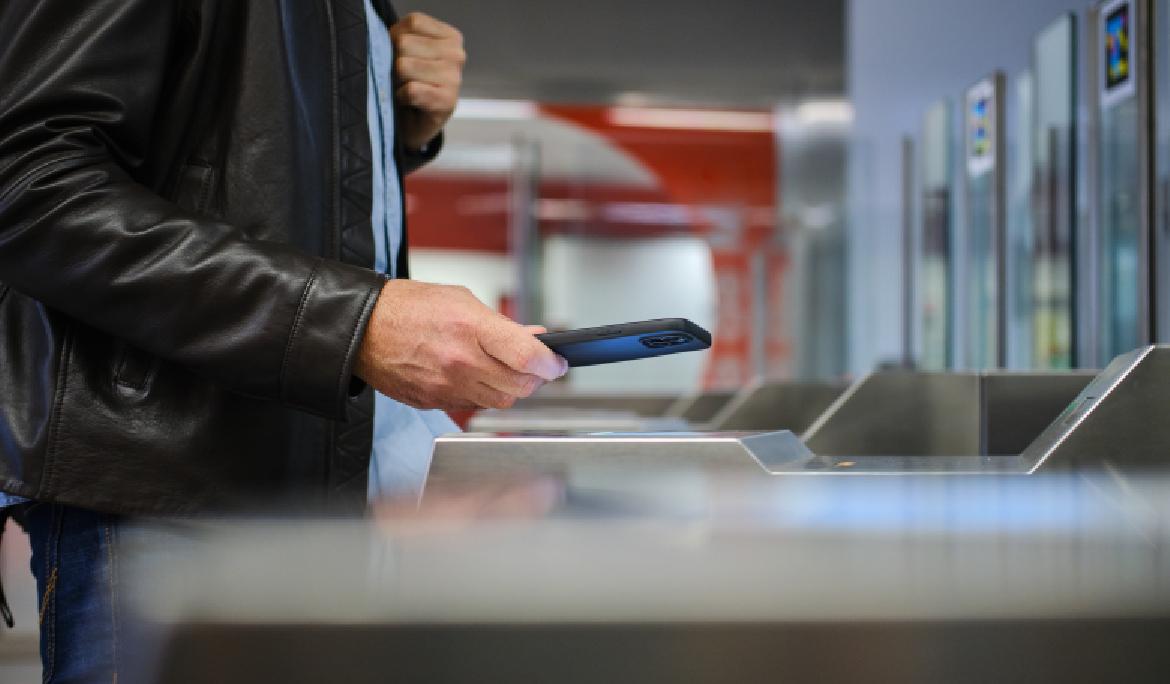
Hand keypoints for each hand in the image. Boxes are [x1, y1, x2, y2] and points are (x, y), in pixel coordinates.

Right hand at [355, 280, 567, 410]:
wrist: (362, 328)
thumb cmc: (408, 307)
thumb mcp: (461, 300)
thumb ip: (500, 324)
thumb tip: (533, 339)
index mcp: (469, 328)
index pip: (527, 356)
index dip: (551, 364)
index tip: (558, 363)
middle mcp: (459, 361)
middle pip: (518, 387)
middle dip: (535, 378)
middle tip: (538, 367)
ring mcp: (446, 386)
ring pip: (499, 401)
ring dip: (511, 388)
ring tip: (507, 370)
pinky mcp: (433, 402)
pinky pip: (472, 405)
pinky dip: (483, 394)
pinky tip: (477, 376)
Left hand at [389, 12, 464, 151]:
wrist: (416, 123)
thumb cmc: (411, 82)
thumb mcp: (408, 50)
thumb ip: (401, 37)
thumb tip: (387, 44)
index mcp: (450, 37)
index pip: (413, 22)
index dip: (396, 37)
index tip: (402, 55)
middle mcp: (457, 55)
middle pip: (404, 43)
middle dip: (394, 61)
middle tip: (403, 77)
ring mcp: (455, 79)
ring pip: (403, 66)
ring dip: (397, 80)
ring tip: (406, 88)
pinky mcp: (447, 102)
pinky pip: (410, 90)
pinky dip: (401, 97)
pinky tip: (408, 101)